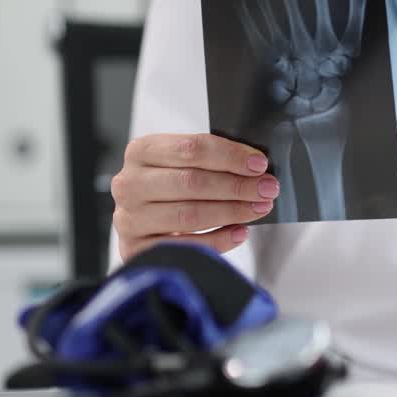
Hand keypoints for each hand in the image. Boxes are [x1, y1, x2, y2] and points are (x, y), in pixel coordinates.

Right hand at [111, 133, 279, 260]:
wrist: (144, 218)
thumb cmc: (170, 185)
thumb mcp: (183, 163)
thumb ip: (211, 160)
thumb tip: (256, 167)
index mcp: (142, 151)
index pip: (191, 149)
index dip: (229, 156)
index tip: (259, 164)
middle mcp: (130, 183)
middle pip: (191, 182)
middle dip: (236, 186)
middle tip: (266, 189)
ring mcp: (130, 217)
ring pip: (189, 214)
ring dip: (231, 211)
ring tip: (258, 208)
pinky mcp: (135, 248)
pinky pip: (184, 246)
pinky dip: (217, 240)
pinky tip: (239, 232)